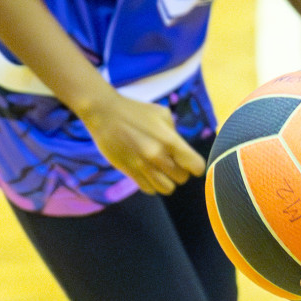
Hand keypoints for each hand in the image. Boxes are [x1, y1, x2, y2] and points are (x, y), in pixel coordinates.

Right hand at [78, 92, 205, 194]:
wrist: (104, 113)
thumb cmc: (136, 111)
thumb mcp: (162, 115)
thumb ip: (174, 133)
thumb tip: (181, 149)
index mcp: (170, 140)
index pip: (196, 166)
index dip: (195, 166)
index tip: (189, 162)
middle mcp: (158, 156)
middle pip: (182, 179)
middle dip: (180, 172)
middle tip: (172, 163)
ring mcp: (142, 166)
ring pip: (166, 189)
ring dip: (166, 181)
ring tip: (161, 171)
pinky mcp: (128, 171)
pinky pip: (148, 189)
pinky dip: (151, 184)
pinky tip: (148, 173)